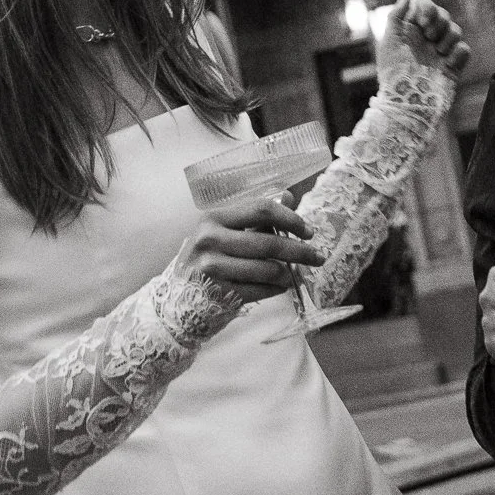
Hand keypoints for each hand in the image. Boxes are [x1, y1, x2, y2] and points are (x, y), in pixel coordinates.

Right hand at [169, 192, 315, 306]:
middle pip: (268, 243)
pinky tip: (281, 286)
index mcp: (213, 218)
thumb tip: (288, 196)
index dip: (290, 218)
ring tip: (296, 274)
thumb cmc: (207, 258)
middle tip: (317, 256)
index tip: (307, 230)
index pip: (260, 209)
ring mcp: (212, 268)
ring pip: (267, 269)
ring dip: (288, 273)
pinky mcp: (218, 293)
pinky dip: (276, 289)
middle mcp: (210, 240)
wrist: (177, 298)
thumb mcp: (224, 231)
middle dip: (300, 251)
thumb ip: (256, 215)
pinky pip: (260, 290)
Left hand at [377, 0, 471, 84]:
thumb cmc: (394, 73)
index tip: (422, 20)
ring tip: (438, 51)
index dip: (428, 8)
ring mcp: (440, 53)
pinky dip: (458, 52)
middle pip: (443, 15)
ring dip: (447, 37)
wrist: (408, 101)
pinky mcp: (453, 66)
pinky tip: (447, 62)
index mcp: (411, 31)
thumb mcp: (389, 41)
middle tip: (429, 35)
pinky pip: (464, 49)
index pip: (426, 8)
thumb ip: (396, 16)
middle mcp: (427, 40)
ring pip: (455, 30)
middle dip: (438, 21)